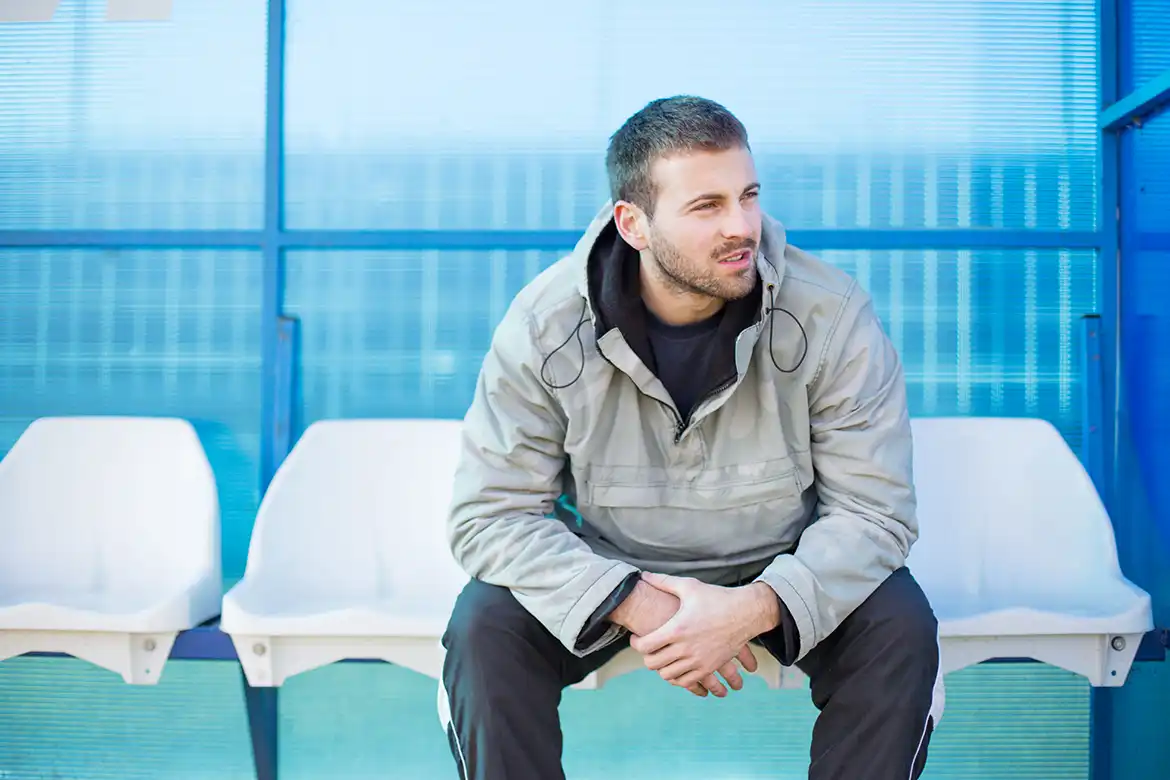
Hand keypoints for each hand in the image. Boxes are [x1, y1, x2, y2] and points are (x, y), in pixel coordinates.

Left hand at [629, 572, 780, 691]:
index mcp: (677, 629)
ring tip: (662, 657)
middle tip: (648, 649)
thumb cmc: (716, 598)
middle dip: (646, 657)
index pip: (645, 645)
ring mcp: (698, 660)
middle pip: (653, 663)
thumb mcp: (689, 587)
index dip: (636, 643)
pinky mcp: (709, 667)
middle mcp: (685, 648)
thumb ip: (664, 582)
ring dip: (661, 668)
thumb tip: (643, 575)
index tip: (636, 638)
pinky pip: (686, 682)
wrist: (746, 613)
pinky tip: (676, 667)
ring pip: (668, 675)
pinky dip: (678, 678)